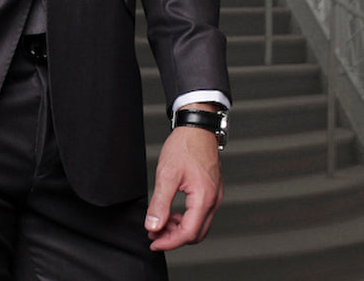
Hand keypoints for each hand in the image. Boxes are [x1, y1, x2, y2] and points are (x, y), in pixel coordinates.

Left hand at [144, 118, 222, 250]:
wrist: (197, 127)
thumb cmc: (185, 145)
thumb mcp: (166, 174)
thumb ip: (160, 203)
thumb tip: (153, 225)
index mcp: (204, 198)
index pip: (188, 233)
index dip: (169, 241)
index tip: (153, 241)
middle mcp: (214, 200)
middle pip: (196, 234)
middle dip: (174, 238)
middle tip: (155, 232)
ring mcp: (215, 196)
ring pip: (200, 226)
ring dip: (180, 229)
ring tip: (161, 222)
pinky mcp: (212, 191)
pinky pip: (201, 214)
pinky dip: (187, 218)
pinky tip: (173, 212)